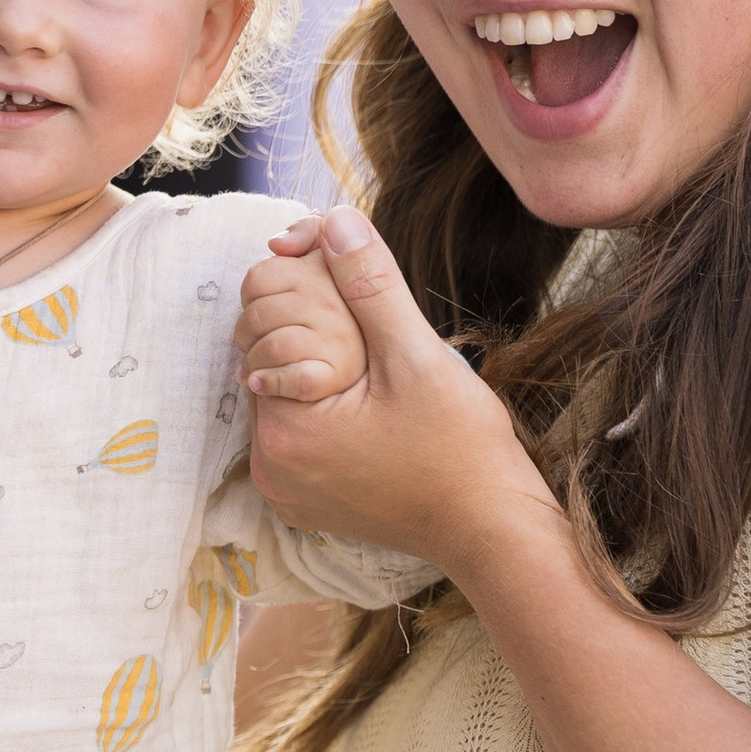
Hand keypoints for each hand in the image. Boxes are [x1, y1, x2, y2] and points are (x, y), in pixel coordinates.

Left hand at [239, 209, 547, 579]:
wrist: (488, 528)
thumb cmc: (460, 449)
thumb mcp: (417, 356)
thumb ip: (370, 286)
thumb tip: (333, 223)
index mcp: (286, 427)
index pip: (262, 323)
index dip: (303, 287)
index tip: (346, 277)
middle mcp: (270, 465)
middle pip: (266, 359)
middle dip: (308, 329)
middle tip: (370, 329)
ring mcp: (283, 489)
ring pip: (280, 393)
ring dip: (314, 366)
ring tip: (372, 368)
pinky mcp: (303, 503)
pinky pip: (295, 432)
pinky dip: (320, 406)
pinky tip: (366, 404)